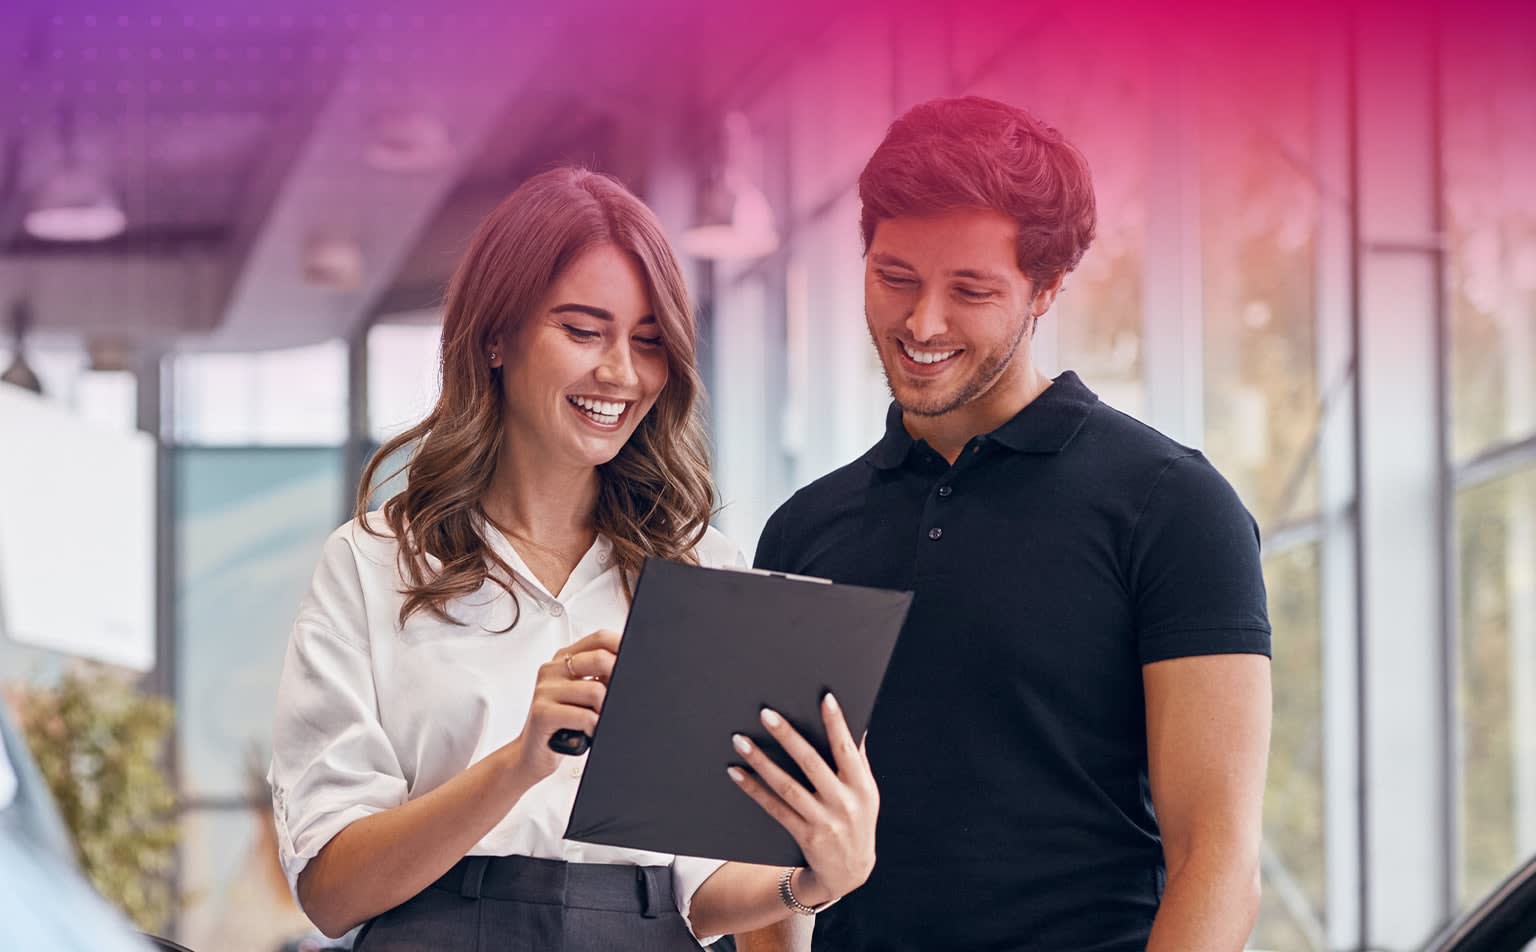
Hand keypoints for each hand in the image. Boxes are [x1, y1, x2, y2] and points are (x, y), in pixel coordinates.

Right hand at [501, 629, 619, 785]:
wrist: (531, 754)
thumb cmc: (561, 725)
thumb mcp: (583, 696)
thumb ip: (601, 677)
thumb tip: (631, 669)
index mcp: (563, 660)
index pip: (599, 638)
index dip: (622, 645)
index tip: (636, 659)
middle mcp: (552, 670)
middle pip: (600, 659)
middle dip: (618, 681)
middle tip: (617, 700)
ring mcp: (545, 690)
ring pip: (596, 691)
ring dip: (604, 712)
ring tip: (596, 722)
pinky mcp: (542, 713)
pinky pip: (585, 716)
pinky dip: (594, 728)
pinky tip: (588, 733)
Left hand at [728, 694, 878, 905]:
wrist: (849, 872)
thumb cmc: (857, 819)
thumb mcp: (866, 792)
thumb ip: (858, 760)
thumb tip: (855, 723)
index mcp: (862, 786)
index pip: (847, 749)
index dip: (837, 723)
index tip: (824, 698)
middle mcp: (843, 803)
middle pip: (811, 763)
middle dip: (788, 736)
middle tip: (766, 714)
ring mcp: (823, 821)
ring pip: (787, 786)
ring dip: (761, 762)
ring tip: (740, 741)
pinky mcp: (804, 835)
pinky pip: (774, 808)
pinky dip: (754, 790)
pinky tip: (738, 773)